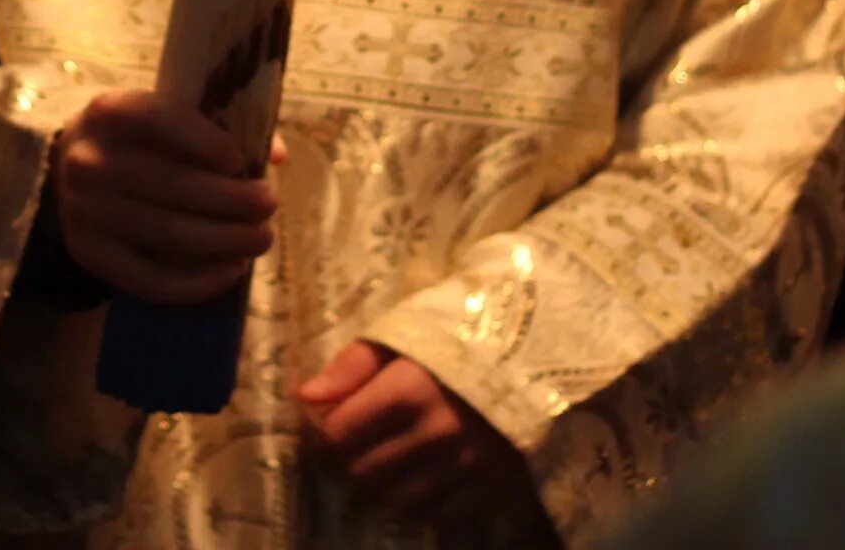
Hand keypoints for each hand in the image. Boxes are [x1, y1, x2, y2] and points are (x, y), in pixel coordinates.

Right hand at [50, 90, 275, 306]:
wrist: (68, 172)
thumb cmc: (136, 139)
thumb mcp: (162, 115)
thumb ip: (218, 125)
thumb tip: (275, 155)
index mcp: (110, 112)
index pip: (158, 120)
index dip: (204, 140)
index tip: (240, 160)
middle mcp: (89, 161)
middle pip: (171, 185)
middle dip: (231, 199)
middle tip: (269, 205)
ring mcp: (85, 212)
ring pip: (167, 234)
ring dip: (225, 240)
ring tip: (261, 238)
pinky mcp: (89, 255)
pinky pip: (150, 279)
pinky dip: (198, 282)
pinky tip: (231, 271)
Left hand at [297, 341, 541, 531]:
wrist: (540, 347)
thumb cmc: (462, 332)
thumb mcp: (404, 332)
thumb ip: (352, 365)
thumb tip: (304, 397)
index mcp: (409, 388)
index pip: (339, 433)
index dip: (325, 430)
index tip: (331, 421)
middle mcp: (435, 432)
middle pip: (362, 470)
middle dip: (349, 459)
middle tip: (357, 443)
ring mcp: (465, 464)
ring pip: (395, 499)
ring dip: (380, 485)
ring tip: (384, 462)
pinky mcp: (490, 484)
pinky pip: (437, 514)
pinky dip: (419, 504)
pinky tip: (417, 480)